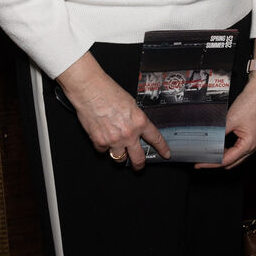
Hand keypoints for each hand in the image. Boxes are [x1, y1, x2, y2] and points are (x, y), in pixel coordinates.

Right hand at [56, 52, 169, 168]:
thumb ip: (135, 118)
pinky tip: (102, 137)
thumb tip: (136, 127)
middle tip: (138, 165)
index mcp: (139, 121)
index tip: (165, 154)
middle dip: (139, 164)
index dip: (162, 149)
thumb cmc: (108, 91)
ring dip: (119, 155)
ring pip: (120, 159)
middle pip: (138, 158)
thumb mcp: (130, 103)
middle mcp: (128, 133)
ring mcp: (114, 140)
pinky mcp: (99, 142)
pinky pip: (103, 151)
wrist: (90, 90)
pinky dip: (103, 146)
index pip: (156, 139)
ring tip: (117, 148)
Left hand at [196, 73, 255, 169]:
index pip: (226, 160)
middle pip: (230, 162)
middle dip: (215, 162)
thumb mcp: (230, 120)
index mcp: (249, 145)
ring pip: (234, 158)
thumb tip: (206, 144)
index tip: (199, 164)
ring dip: (221, 157)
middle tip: (200, 160)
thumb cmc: (250, 103)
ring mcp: (252, 143)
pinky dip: (227, 151)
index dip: (211, 163)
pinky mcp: (250, 138)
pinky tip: (217, 147)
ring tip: (207, 154)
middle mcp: (252, 147)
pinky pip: (237, 150)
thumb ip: (218, 135)